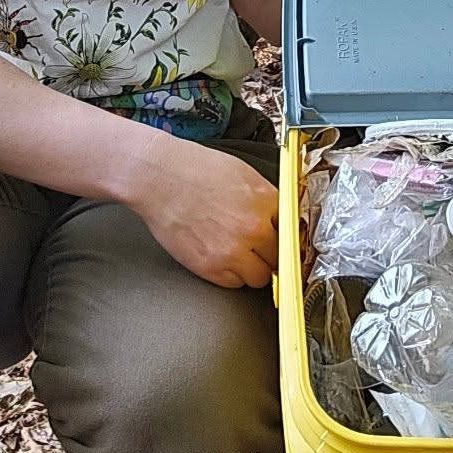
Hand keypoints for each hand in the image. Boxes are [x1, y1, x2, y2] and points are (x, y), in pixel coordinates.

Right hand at [127, 130, 278, 287]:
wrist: (160, 177)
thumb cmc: (194, 169)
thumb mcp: (243, 174)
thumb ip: (265, 198)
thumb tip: (276, 215)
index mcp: (266, 200)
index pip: (292, 230)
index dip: (285, 236)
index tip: (283, 241)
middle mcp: (254, 227)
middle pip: (279, 256)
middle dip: (270, 253)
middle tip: (258, 247)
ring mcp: (233, 250)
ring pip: (260, 277)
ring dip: (252, 268)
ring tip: (238, 254)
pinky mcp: (211, 266)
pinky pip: (234, 284)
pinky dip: (231, 276)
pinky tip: (221, 258)